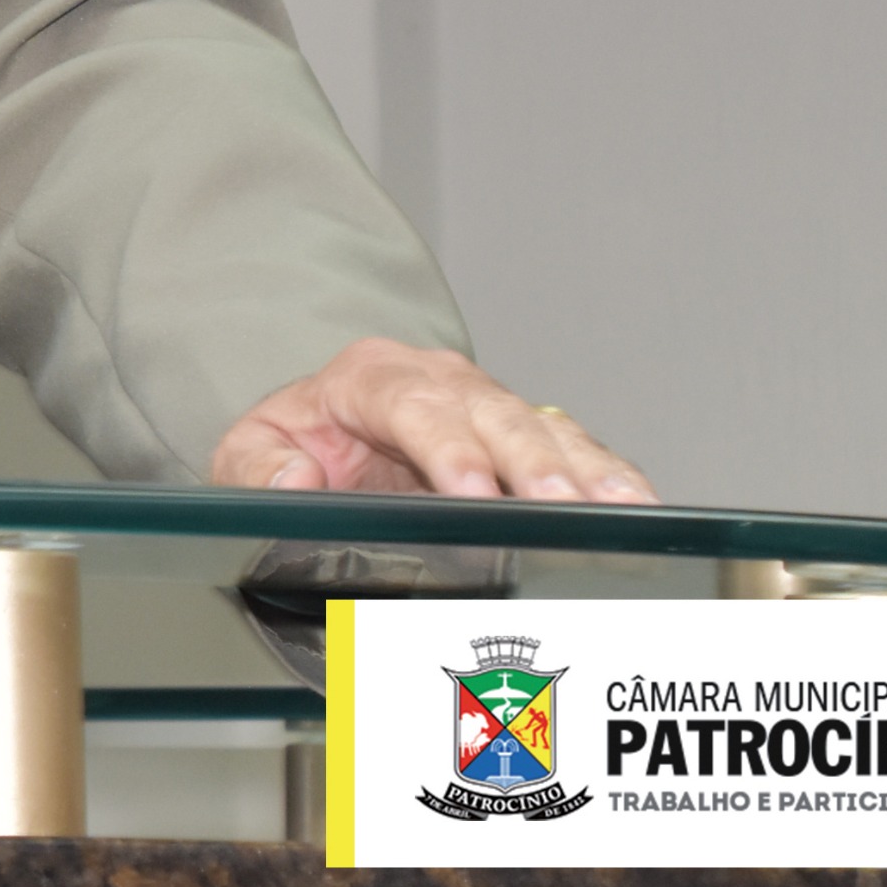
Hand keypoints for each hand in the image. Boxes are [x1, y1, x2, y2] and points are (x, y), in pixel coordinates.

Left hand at [209, 338, 654, 502]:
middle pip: (492, 414)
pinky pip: (577, 449)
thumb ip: (256, 468)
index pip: (412, 406)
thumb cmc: (295, 448)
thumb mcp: (248, 453)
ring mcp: (490, 406)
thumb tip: (293, 481)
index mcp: (369, 378)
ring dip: (583, 469)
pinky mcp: (527, 436)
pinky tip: (637, 507)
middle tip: (560, 507)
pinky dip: (609, 476)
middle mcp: (439, 382)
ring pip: (544, 427)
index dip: (446, 449)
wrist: (324, 438)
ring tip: (618, 508)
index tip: (471, 492)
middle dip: (530, 462)